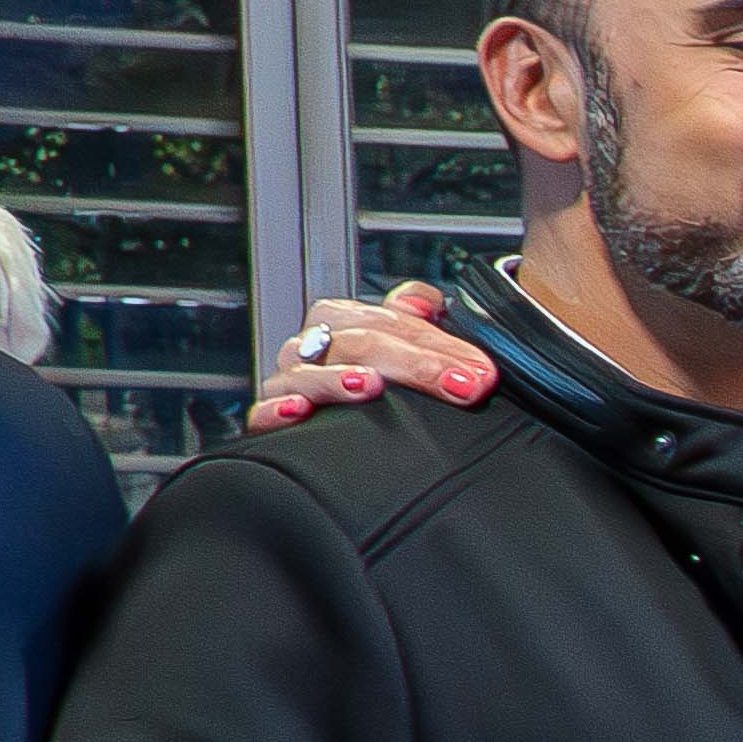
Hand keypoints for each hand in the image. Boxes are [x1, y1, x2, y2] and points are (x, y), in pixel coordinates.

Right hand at [247, 281, 488, 428]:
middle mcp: (315, 344)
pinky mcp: (268, 418)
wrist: (341, 439)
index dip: (439, 344)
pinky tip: (300, 410)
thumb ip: (419, 319)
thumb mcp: (404, 346)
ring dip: (340, 378)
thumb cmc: (377, 382)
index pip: (394, 321)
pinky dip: (278, 409)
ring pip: (311, 371)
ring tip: (371, 384)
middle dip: (415, 364)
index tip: (478, 372)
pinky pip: (264, 411)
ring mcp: (292, 380)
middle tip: (461, 386)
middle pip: (361, 342)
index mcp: (346, 320)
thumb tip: (427, 302)